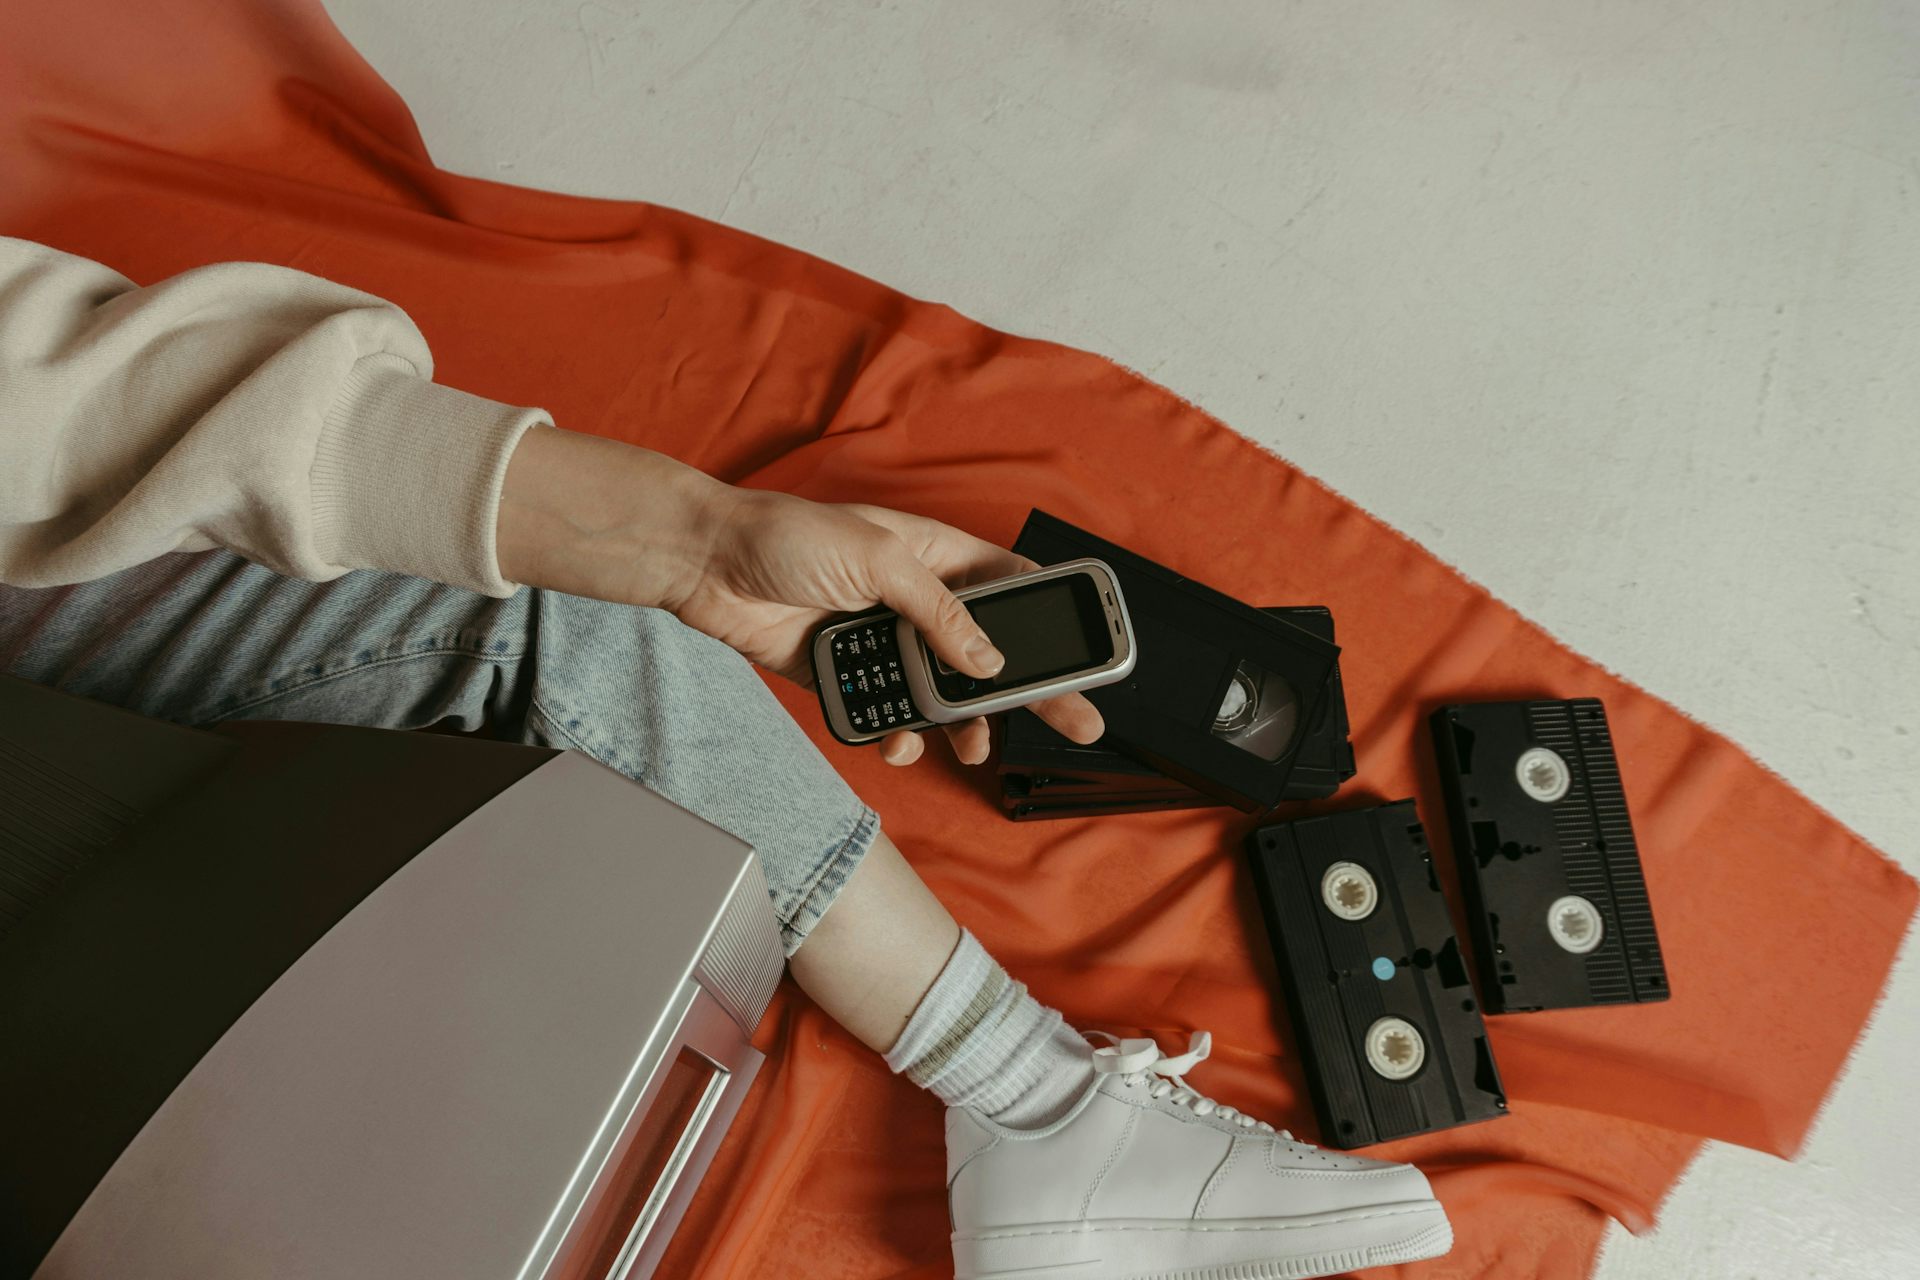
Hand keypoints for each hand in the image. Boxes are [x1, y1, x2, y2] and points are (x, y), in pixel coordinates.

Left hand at [496, 427, 1104, 764]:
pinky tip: (900, 743)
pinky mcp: (845, 676)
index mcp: (933, 555)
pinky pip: (888, 714)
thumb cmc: (789, 539)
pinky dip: (899, 734)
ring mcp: (881, 640)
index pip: (1008, 584)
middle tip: (1076, 723)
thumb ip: (939, 613)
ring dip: (962, 723)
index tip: (1085, 651)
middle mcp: (914, 600)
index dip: (1048, 617)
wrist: (707, 565)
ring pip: (941, 692)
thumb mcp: (878, 561)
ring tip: (973, 748)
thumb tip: (988, 661)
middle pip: (987, 651)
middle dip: (1029, 689)